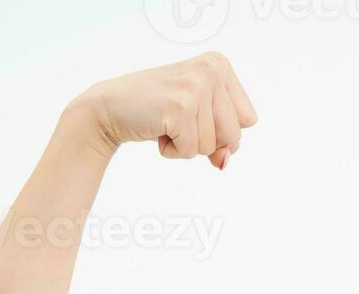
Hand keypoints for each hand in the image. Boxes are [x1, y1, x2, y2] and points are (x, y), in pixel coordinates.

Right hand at [70, 51, 257, 168]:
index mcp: (219, 65)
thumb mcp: (199, 119)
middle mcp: (211, 70)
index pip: (248, 120)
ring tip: (167, 122)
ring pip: (212, 146)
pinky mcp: (179, 108)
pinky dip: (172, 150)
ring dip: (187, 145)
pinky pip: (190, 152)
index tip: (197, 116)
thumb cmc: (158, 111)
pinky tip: (158, 130)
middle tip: (179, 120)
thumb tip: (223, 163)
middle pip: (234, 136)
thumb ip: (222, 141)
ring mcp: (195, 88)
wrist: (110, 107)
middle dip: (206, 140)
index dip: (223, 130)